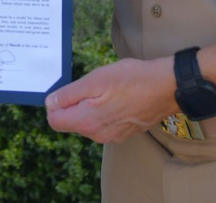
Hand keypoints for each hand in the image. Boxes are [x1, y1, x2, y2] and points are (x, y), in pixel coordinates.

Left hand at [45, 57, 175, 143]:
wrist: (166, 87)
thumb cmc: (131, 79)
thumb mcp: (96, 79)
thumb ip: (70, 94)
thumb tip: (50, 103)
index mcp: (87, 122)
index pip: (54, 121)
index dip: (56, 103)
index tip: (69, 89)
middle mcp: (97, 135)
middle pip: (72, 121)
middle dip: (76, 103)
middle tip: (93, 84)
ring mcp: (112, 136)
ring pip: (89, 121)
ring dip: (92, 105)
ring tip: (109, 88)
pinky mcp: (124, 133)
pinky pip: (105, 122)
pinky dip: (106, 110)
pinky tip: (119, 96)